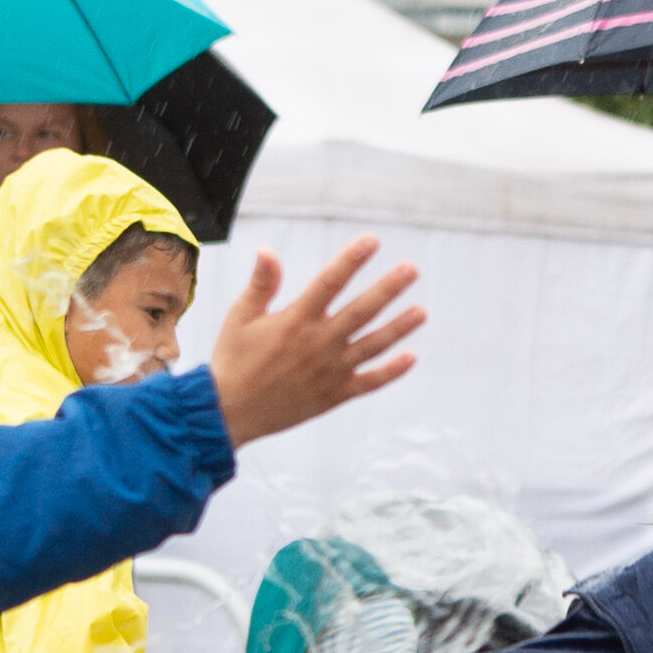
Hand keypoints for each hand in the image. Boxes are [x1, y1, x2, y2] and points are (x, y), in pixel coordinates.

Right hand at [207, 240, 426, 445]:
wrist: (230, 412)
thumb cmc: (233, 359)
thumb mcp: (240, 317)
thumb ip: (261, 285)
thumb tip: (267, 250)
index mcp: (295, 320)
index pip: (329, 282)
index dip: (352, 260)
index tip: (372, 240)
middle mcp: (318, 343)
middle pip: (361, 311)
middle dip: (388, 289)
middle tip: (412, 269)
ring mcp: (330, 370)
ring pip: (372, 345)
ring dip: (399, 328)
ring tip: (422, 311)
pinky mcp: (335, 394)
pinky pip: (369, 382)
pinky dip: (391, 372)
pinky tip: (411, 358)